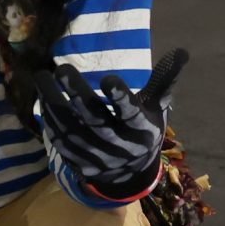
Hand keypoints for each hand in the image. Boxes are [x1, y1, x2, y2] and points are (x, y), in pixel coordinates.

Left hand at [34, 50, 184, 201]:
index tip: (107, 78)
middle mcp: (119, 146)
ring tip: (42, 76)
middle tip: (62, 69)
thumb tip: (182, 51)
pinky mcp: (79, 163)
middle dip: (78, 95)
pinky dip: (50, 120)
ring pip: (72, 130)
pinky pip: (60, 142)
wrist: (130, 173)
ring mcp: (97, 157)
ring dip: (54, 103)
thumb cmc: (143, 130)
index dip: (120, 97)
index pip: (130, 113)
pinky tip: (43, 98)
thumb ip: (163, 81)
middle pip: (96, 120)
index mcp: (142, 130)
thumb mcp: (157, 109)